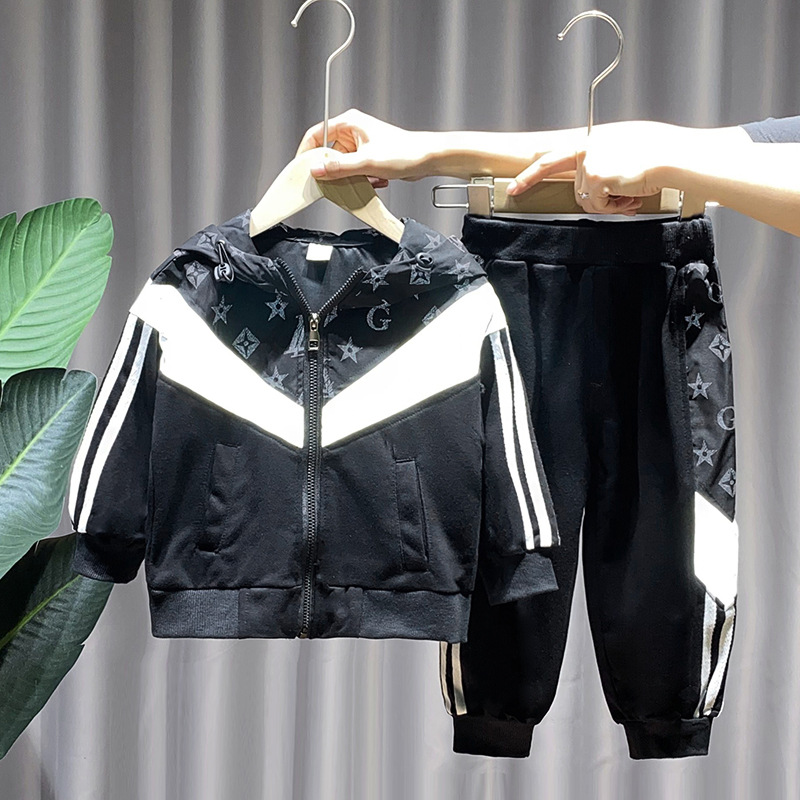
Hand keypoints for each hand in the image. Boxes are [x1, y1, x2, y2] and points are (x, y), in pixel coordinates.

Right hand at [296, 108, 434, 185]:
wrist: (427, 159)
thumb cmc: (404, 152)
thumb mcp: (366, 162)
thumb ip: (339, 167)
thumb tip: (317, 170)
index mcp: (349, 123)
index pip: (316, 134)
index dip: (306, 153)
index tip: (303, 169)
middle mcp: (353, 132)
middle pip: (328, 153)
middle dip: (334, 170)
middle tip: (337, 181)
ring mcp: (361, 145)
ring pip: (343, 165)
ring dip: (351, 177)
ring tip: (366, 179)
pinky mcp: (368, 158)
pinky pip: (355, 171)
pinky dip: (362, 179)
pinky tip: (376, 180)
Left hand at [505, 121, 703, 214]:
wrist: (671, 156)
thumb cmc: (657, 153)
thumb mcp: (624, 149)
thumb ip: (604, 161)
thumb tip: (598, 185)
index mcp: (592, 141)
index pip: (553, 158)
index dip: (531, 174)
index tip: (514, 186)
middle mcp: (587, 149)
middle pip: (576, 189)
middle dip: (593, 200)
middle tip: (613, 196)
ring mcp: (588, 164)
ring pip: (587, 201)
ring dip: (610, 204)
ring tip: (630, 192)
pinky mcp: (595, 178)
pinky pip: (597, 206)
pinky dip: (614, 207)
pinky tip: (630, 196)